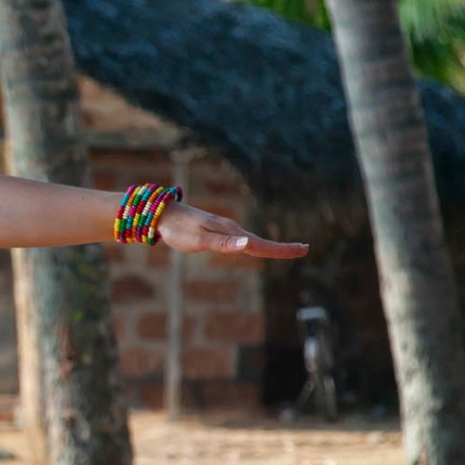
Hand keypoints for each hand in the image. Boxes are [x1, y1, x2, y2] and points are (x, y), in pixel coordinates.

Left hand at [158, 203, 304, 259]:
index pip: (261, 244)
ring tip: (285, 250)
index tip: (303, 249)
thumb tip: (248, 244)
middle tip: (303, 249)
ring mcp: (223, 228)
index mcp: (231, 232)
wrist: (160, 213)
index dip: (282, 249)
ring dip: (269, 246)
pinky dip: (253, 243)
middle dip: (281, 247)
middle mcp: (230, 229)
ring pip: (251, 240)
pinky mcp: (214, 229)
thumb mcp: (199, 239)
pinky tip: (251, 245)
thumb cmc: (178, 229)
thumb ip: (223, 244)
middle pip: (260, 242)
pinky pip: (239, 239)